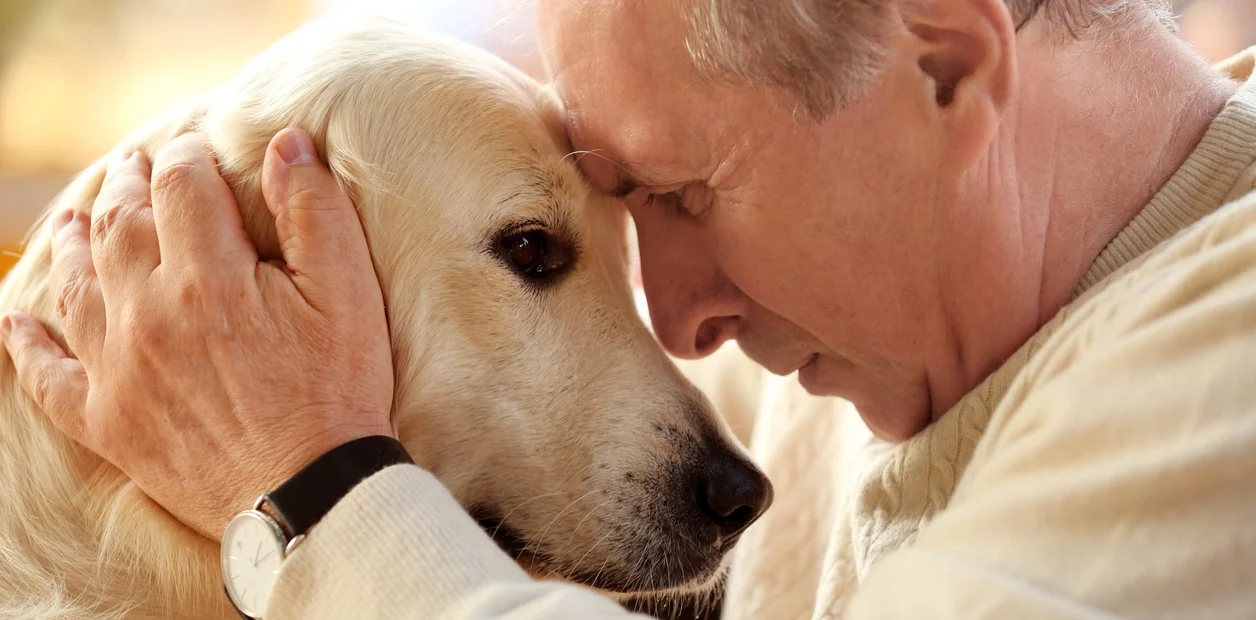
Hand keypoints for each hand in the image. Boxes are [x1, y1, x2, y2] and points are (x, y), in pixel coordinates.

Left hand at [0, 129, 394, 539]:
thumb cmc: (338, 390)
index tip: (196, 149)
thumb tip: (285, 143)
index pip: (182, 186)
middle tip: (132, 166)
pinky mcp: (108, 422)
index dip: (188, 157)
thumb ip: (314, 212)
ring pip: (76, 286)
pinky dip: (27, 348)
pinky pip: (49, 377)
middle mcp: (148, 313)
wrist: (308, 494)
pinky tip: (15, 325)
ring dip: (72, 244)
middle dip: (127, 187)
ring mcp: (119, 369)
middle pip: (120, 225)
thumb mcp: (347, 293)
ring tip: (75, 220)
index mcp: (209, 276)